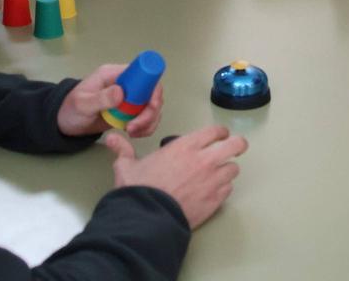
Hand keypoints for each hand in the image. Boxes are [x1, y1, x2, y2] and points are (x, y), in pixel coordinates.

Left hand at [57, 63, 163, 137]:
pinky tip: (134, 134)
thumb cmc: (70, 109)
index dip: (152, 88)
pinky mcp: (129, 112)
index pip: (143, 74)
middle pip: (151, 92)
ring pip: (151, 107)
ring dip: (148, 121)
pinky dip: (145, 127)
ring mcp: (128, 99)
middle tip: (135, 127)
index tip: (151, 106)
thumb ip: (101, 99)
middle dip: (150, 111)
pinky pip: (146, 118)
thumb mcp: (83, 104)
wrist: (64, 123)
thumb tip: (122, 93)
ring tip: (132, 133)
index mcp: (114, 75)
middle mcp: (125, 84)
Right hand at [105, 125, 246, 228]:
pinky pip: (228, 189)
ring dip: (227, 170)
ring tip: (219, 174)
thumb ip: (122, 150)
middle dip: (237, 145)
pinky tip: (213, 191)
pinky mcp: (215, 200)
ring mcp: (212, 180)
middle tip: (235, 148)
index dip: (220, 132)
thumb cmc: (139, 189)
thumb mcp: (127, 166)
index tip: (220, 135)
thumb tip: (111, 138)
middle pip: (235, 145)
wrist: (147, 217)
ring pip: (233, 169)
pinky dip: (223, 189)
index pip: (214, 131)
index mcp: (185, 146)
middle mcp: (204, 160)